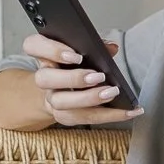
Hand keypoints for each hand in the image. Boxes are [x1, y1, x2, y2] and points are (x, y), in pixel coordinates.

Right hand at [22, 32, 142, 127]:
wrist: (63, 91)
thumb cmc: (75, 66)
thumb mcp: (83, 51)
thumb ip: (95, 46)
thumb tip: (111, 47)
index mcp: (45, 55)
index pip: (33, 45)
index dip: (51, 50)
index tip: (76, 55)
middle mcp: (44, 78)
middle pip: (44, 79)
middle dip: (73, 78)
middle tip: (98, 76)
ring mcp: (52, 99)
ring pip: (61, 103)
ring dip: (89, 99)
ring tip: (112, 92)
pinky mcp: (65, 116)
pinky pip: (84, 118)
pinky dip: (110, 115)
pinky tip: (130, 110)